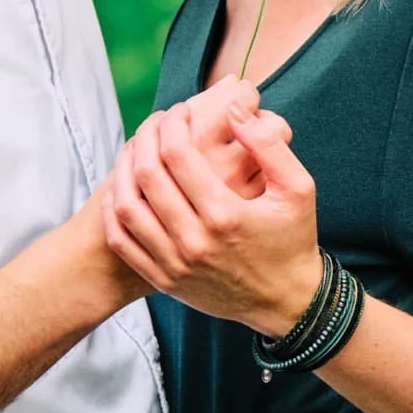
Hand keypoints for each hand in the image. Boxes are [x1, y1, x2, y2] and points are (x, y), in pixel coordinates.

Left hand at [101, 96, 322, 333]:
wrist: (287, 302)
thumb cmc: (294, 240)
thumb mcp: (298, 188)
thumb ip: (268, 145)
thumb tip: (233, 109)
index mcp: (225, 215)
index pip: (177, 154)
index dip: (172, 124)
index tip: (178, 111)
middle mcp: (195, 241)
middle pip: (147, 175)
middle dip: (145, 137)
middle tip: (154, 123)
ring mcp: (175, 264)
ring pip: (127, 207)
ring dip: (123, 169)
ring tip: (135, 149)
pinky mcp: (165, 281)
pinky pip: (123, 241)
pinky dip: (114, 210)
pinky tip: (123, 189)